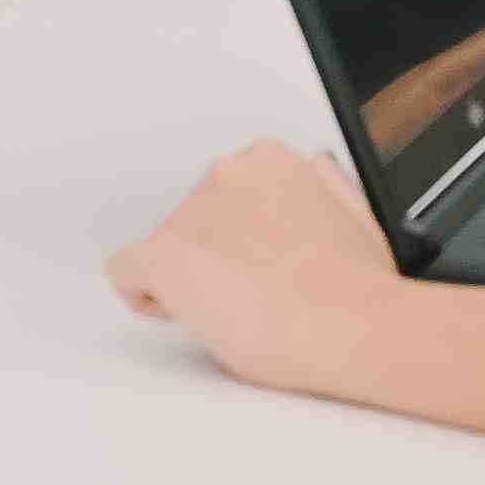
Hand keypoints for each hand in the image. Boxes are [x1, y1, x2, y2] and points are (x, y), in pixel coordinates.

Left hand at [105, 141, 405, 395]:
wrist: (351, 324)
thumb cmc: (357, 287)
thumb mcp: (356, 213)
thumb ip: (323, 186)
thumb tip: (314, 171)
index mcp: (269, 160)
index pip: (227, 193)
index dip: (238, 237)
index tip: (261, 265)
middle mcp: (224, 174)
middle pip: (193, 220)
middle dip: (214, 257)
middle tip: (252, 297)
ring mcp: (191, 213)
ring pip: (166, 250)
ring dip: (189, 280)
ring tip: (236, 313)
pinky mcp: (165, 254)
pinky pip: (127, 274)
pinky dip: (146, 297)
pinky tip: (181, 314)